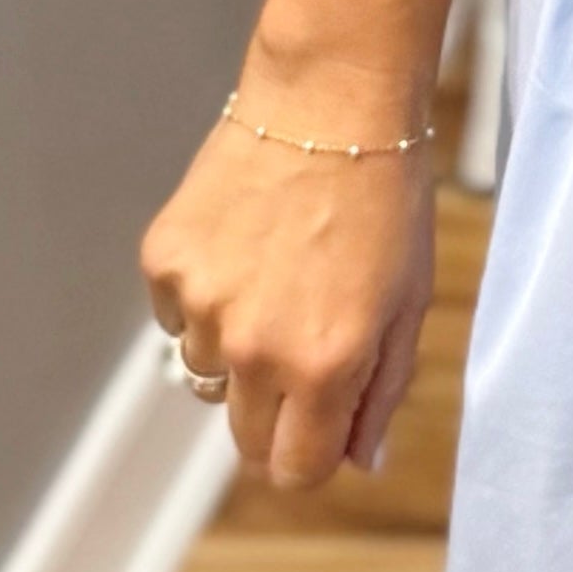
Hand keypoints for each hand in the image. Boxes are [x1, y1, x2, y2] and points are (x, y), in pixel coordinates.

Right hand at [139, 51, 436, 492]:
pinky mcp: (163, 262)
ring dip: (236, 347)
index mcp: (324, 366)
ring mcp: (200, 305)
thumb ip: (382, 392)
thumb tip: (359, 464)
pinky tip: (243, 244)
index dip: (312, 455)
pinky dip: (203, 295)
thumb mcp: (409, 302)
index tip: (323, 426)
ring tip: (278, 277)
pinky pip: (174, 315)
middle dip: (276, 414)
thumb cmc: (386, 199)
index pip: (293, 470)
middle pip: (244, 437)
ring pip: (207, 373)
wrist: (330, 101)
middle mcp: (253, 348)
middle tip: (304, 350)